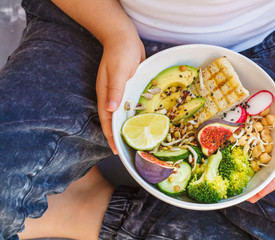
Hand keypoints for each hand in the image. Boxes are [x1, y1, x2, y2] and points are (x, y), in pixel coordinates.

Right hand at [96, 34, 144, 153]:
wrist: (124, 37)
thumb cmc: (120, 53)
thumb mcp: (117, 71)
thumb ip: (114, 90)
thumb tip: (109, 109)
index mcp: (106, 95)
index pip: (107, 121)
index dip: (111, 137)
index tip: (117, 151)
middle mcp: (112, 97)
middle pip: (114, 121)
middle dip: (120, 136)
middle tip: (129, 150)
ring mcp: (120, 93)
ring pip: (123, 115)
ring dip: (128, 127)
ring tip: (137, 140)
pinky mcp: (128, 88)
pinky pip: (130, 105)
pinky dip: (135, 115)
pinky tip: (143, 120)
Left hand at [248, 87, 274, 202]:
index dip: (271, 184)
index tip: (260, 194)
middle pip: (272, 173)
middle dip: (261, 186)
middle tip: (248, 197)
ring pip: (264, 165)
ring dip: (255, 176)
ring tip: (242, 186)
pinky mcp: (266, 138)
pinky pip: (257, 150)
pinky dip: (250, 159)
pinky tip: (240, 163)